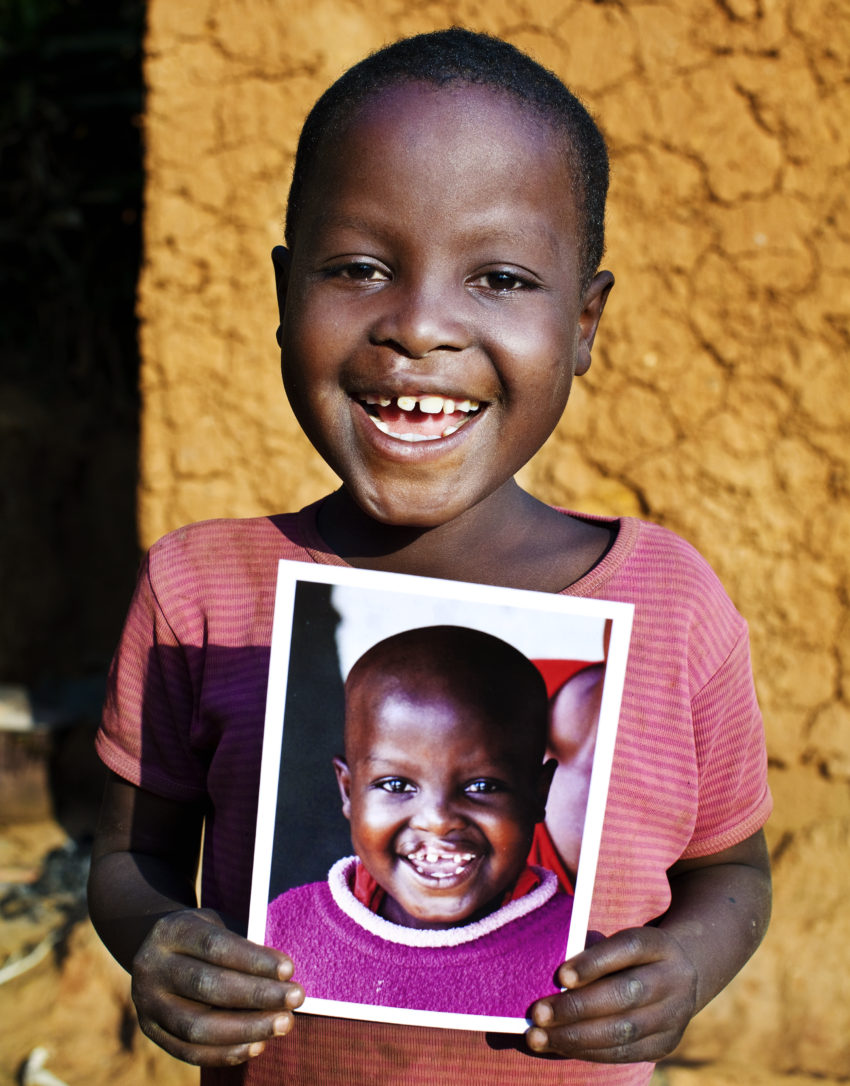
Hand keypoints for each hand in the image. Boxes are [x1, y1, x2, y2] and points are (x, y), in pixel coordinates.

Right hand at [131, 908, 304, 1065]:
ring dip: (247, 1029)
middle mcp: (152, 967)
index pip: (215, 946)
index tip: (289, 969)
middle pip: (207, 986)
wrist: (154, 950)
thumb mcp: (217, 925)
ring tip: (284, 1024)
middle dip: (257, 995)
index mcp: (172, 931)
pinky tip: (258, 1045)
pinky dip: (226, 1052)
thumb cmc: (202, 936)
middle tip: (295, 998)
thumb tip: (284, 976)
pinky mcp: (150, 1031)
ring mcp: (147, 1003)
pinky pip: (189, 1051)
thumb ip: (243, 945)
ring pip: (197, 1026)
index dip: (254, 959)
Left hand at [526, 927, 696, 1062]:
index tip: (561, 975)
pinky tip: (560, 1046)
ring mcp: (674, 1016)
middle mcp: (673, 979)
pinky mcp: (665, 1045)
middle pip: (625, 994)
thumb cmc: (629, 957)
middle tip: (538, 1013)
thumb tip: (552, 974)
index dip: (594, 962)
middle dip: (577, 1007)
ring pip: (624, 1030)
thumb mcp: (617, 944)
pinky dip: (588, 1051)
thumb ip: (590, 951)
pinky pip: (624, 1053)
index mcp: (658, 945)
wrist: (680, 978)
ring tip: (538, 1037)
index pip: (628, 948)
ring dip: (576, 1037)